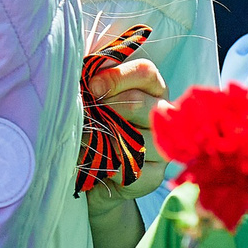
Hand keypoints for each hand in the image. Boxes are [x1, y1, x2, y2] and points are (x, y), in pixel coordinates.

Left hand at [84, 56, 169, 198]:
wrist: (88, 164)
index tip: (92, 86)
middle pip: (141, 104)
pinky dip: (112, 166)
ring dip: (107, 139)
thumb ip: (92, 78)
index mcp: (150, 87)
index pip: (146, 72)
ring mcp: (162, 145)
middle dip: (108, 109)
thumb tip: (85, 75)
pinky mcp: (155, 174)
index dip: (117, 77)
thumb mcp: (91, 94)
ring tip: (86, 139)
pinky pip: (137, 169)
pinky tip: (99, 162)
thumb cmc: (90, 119)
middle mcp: (162, 114)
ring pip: (140, 138)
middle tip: (87, 116)